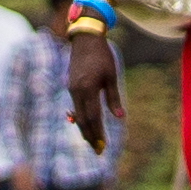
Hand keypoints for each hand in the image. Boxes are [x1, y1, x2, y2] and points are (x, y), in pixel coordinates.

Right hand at [63, 31, 116, 149]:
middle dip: (89, 136)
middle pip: (82, 120)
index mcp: (88, 89)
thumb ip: (113, 98)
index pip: (93, 117)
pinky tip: (85, 124)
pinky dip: (80, 118)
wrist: (85, 39)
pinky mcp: (71, 86)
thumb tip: (119, 117)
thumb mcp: (111, 76)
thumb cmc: (102, 56)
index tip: (103, 146)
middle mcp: (77, 91)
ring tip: (92, 141)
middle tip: (97, 150)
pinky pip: (75, 106)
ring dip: (84, 129)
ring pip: (77, 114)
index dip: (98, 133)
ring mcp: (72, 89)